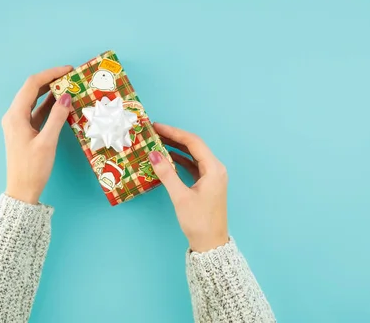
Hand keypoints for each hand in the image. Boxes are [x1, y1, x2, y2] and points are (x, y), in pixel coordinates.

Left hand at [1, 66, 72, 203]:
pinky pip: (36, 112)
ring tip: (68, 86)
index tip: (68, 70)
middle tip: (70, 76)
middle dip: (50, 80)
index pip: (32, 85)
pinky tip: (62, 104)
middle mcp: (13, 116)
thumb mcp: (47, 142)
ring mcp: (17, 123)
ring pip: (34, 100)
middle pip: (31, 90)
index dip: (50, 74)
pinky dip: (48, 106)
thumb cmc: (33, 169)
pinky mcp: (24, 131)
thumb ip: (57, 117)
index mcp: (15, 116)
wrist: (22, 191)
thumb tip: (66, 97)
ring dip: (50, 92)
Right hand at [149, 123, 228, 251]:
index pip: (193, 142)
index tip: (157, 127)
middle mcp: (215, 169)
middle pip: (193, 146)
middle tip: (154, 132)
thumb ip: (167, 173)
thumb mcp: (180, 196)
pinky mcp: (206, 184)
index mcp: (213, 169)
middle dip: (174, 138)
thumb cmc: (198, 221)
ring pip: (192, 155)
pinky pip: (192, 166)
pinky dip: (179, 160)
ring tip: (157, 141)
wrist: (211, 244)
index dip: (174, 132)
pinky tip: (166, 158)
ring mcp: (212, 176)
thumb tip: (153, 154)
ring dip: (176, 148)